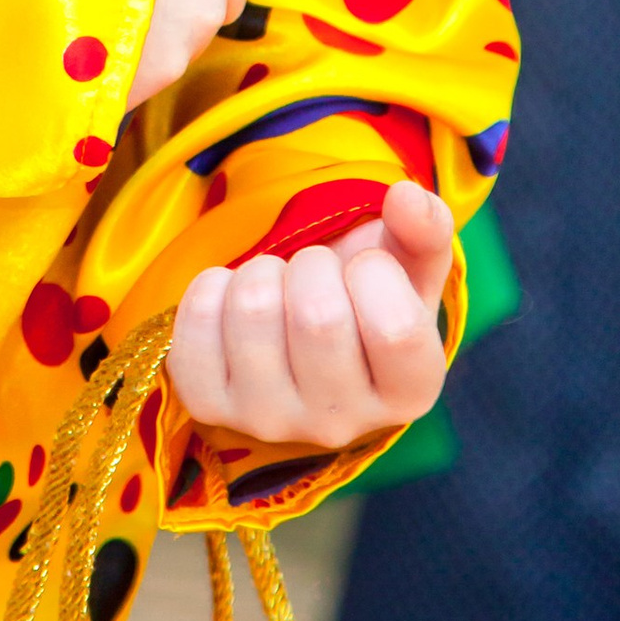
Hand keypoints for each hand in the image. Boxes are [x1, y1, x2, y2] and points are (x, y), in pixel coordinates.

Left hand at [168, 179, 455, 453]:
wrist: (301, 334)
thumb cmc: (364, 297)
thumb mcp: (408, 264)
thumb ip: (424, 228)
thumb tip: (405, 197)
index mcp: (408, 393)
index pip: (396, 331)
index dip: (376, 274)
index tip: (367, 267)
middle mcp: (341, 423)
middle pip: (317, 317)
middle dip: (312, 263)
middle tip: (313, 271)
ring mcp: (271, 420)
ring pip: (253, 309)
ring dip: (261, 270)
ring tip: (275, 283)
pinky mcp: (211, 406)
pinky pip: (195, 322)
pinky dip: (211, 286)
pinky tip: (233, 300)